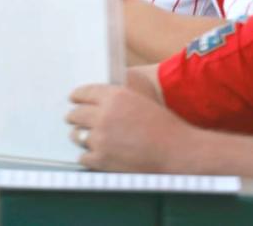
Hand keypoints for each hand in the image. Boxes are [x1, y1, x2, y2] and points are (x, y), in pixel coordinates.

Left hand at [66, 84, 193, 172]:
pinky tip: (93, 154)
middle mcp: (104, 115)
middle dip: (74, 116)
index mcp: (115, 95)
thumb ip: (118, 97)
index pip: (84, 92)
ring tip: (84, 137)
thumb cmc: (165, 126)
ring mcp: (101, 138)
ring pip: (77, 135)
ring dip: (80, 136)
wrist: (178, 152)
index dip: (76, 96)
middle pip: (76, 114)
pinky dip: (88, 156)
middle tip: (73, 119)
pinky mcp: (101, 159)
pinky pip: (83, 156)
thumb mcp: (141, 99)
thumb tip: (97, 99)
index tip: (73, 99)